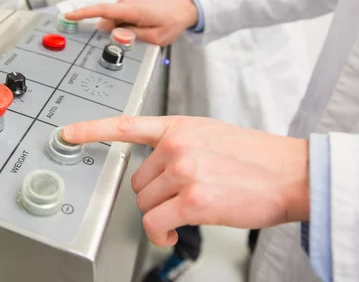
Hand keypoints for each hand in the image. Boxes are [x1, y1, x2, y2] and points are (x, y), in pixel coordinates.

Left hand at [62, 116, 308, 246]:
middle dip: (154, 195)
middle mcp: (176, 145)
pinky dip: (161, 233)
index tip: (68, 134)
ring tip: (185, 212)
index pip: (126, 125)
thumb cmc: (254, 157)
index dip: (92, 130)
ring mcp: (184, 170)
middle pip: (137, 181)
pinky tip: (175, 231)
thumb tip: (158, 165)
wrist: (289, 173)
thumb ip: (179, 142)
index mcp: (178, 127)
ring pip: (145, 203)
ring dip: (161, 214)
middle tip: (180, 196)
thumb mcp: (210, 134)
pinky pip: (156, 223)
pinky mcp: (193, 199)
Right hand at [64, 0, 198, 45]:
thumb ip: (133, 36)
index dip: (83, 13)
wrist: (183, 10)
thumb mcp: (155, 37)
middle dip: (109, 34)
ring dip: (119, 32)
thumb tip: (114, 34)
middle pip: (106, 21)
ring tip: (140, 36)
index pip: (102, 10)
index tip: (68, 16)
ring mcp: (126, 5)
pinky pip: (118, 20)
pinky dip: (122, 29)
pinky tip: (136, 34)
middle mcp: (125, 4)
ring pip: (112, 22)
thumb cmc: (171, 23)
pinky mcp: (128, 9)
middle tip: (128, 41)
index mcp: (131, 10)